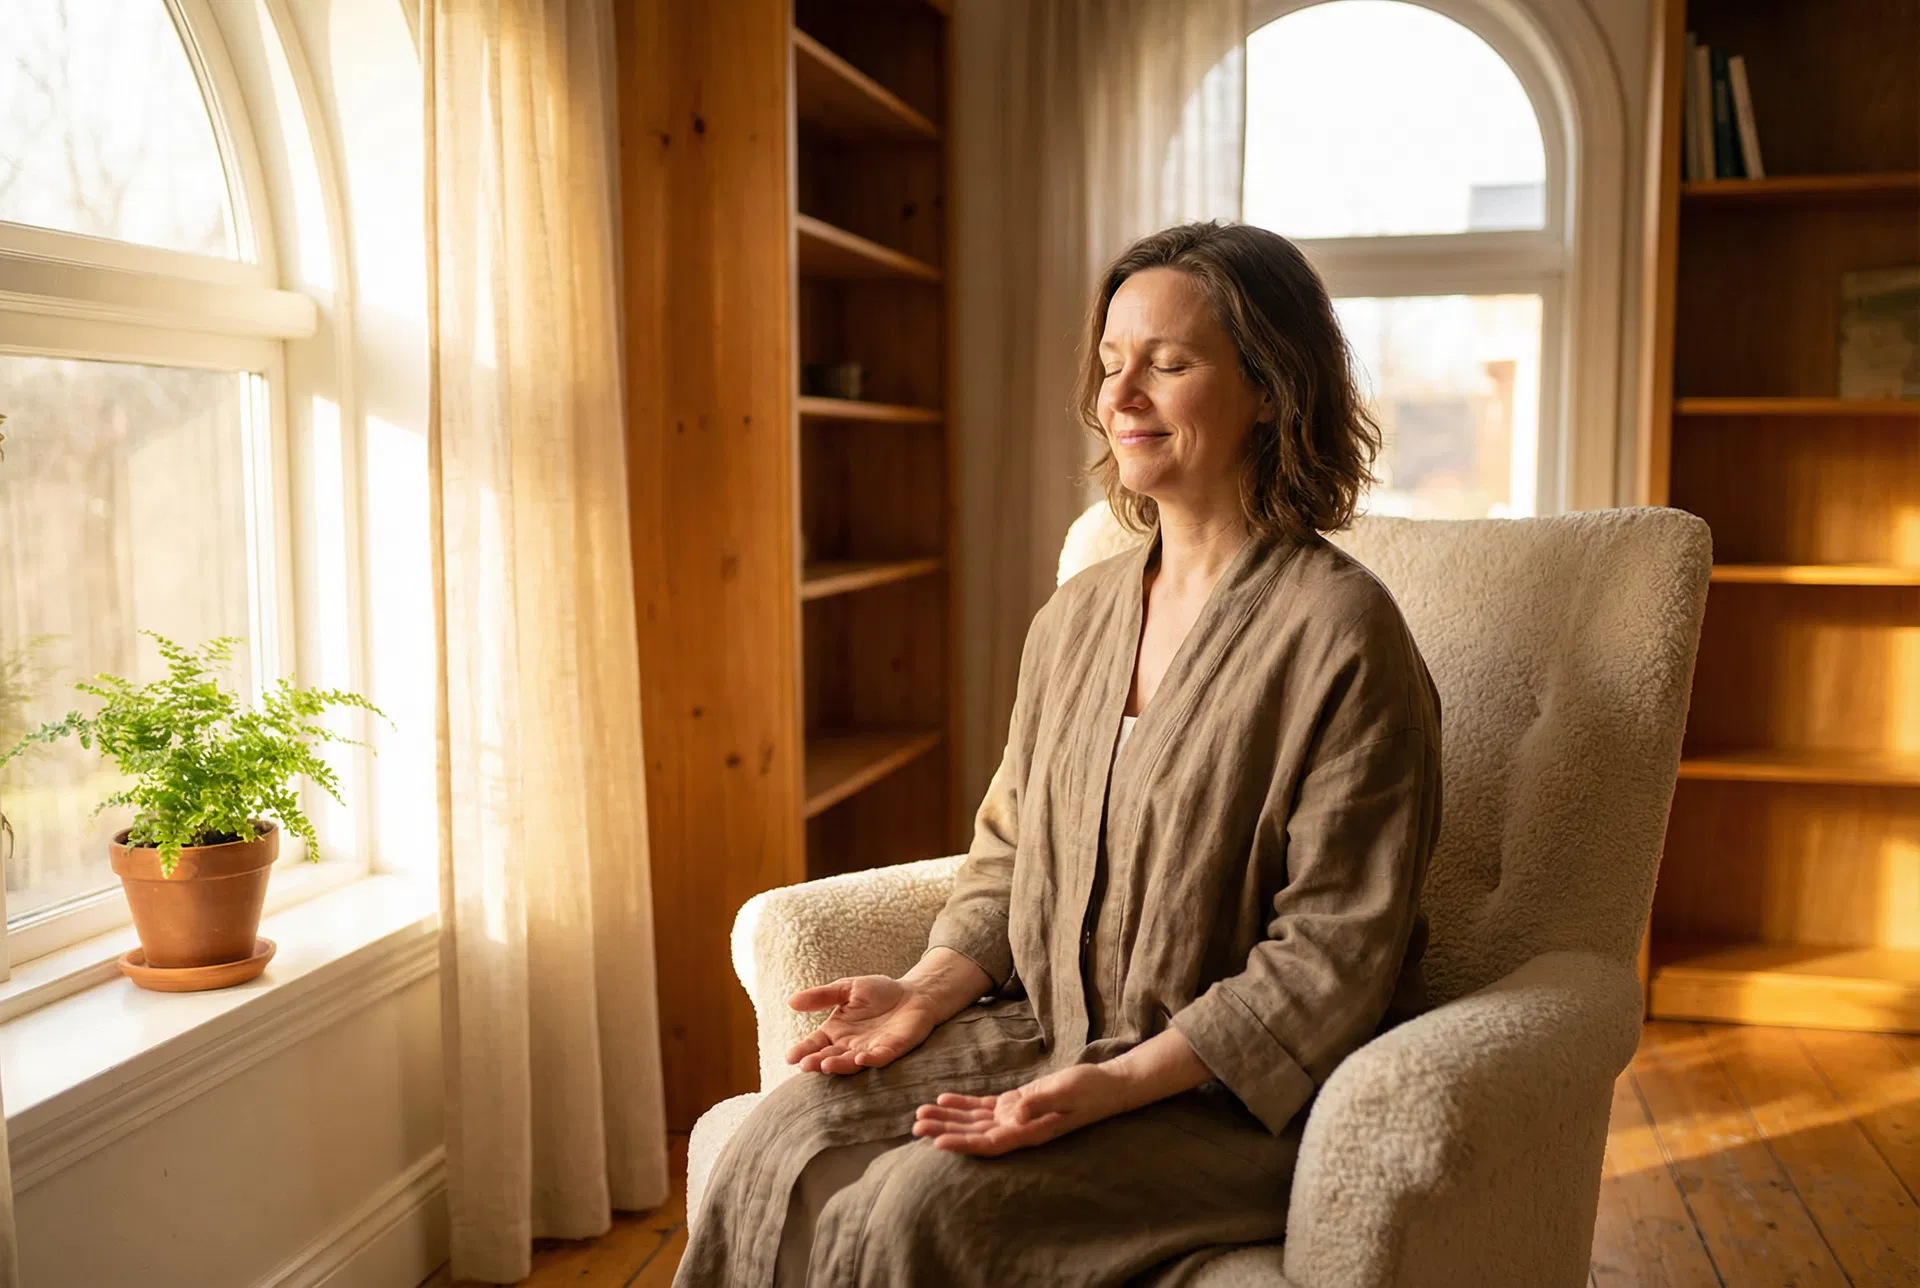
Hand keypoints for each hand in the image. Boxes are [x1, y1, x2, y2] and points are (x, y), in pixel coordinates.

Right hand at [785, 975, 943, 1074]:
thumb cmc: (880, 992)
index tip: (790, 1057)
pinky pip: (879, 1057)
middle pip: (830, 1056)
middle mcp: (850, 1045)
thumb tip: (790, 1001)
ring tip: (825, 1065)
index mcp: (836, 1031)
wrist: (914, 994)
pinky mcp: (891, 1049)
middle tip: (805, 1065)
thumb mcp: (846, 988)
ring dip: (839, 1065)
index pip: (815, 1043)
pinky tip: (859, 1058)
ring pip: (851, 1062)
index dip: (803, 1051)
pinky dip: (870, 1059)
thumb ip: (822, 996)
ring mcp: (870, 1049)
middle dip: (818, 1062)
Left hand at [911, 1062, 1128, 1156]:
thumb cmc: (1089, 1090)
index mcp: (1028, 1133)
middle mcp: (1018, 1129)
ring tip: (920, 1114)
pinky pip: (985, 1107)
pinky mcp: (1018, 1104)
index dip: (962, 1144)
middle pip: (974, 1135)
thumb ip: (1039, 1102)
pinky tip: (944, 1100)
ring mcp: (1016, 1117)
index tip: (937, 1143)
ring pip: (974, 1122)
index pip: (988, 1144)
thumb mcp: (1065, 1092)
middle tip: (916, 1125)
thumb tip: (1013, 1114)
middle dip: (945, 1131)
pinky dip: (963, 1105)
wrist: (1106, 1086)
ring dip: (948, 1119)